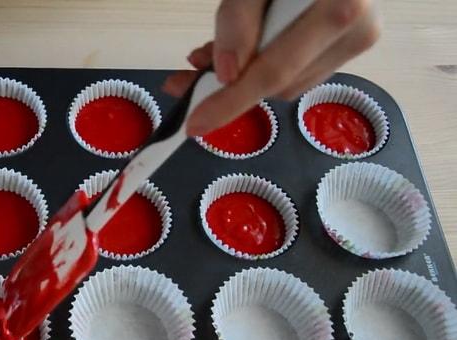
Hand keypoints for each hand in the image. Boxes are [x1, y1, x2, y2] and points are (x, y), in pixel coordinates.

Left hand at [163, 0, 380, 136]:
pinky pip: (298, 70)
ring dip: (245, 76)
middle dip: (230, 87)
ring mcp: (357, 40)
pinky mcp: (349, 44)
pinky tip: (243, 49)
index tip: (195, 124)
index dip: (231, 101)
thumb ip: (239, 20)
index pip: (275, 71)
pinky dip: (264, 65)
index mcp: (339, 9)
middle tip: (187, 77)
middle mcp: (357, 31)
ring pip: (288, 83)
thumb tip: (228, 76)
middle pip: (280, 83)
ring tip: (210, 54)